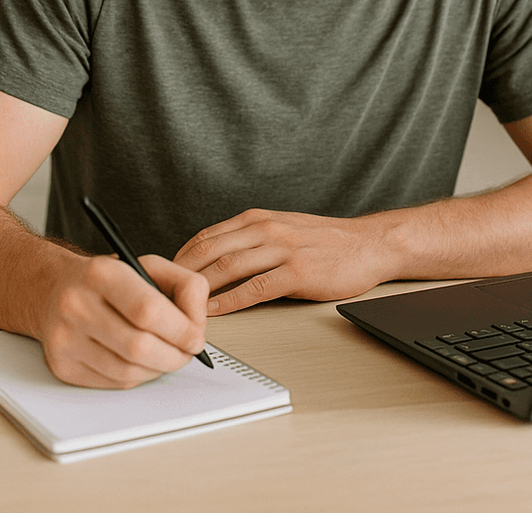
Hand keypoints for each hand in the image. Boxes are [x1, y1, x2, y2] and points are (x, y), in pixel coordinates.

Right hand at [36, 253, 208, 388]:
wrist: (50, 289)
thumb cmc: (105, 280)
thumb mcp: (146, 265)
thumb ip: (184, 285)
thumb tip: (198, 323)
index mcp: (101, 274)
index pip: (148, 310)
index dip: (181, 329)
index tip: (195, 337)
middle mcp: (76, 305)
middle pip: (140, 347)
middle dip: (174, 356)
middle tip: (186, 352)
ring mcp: (65, 339)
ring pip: (129, 372)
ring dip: (158, 368)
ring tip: (164, 354)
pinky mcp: (62, 366)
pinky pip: (115, 383)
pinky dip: (138, 376)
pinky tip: (139, 360)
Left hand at [173, 209, 396, 314]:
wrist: (368, 244)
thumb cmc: (326, 241)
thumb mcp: (283, 228)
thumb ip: (250, 239)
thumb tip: (214, 259)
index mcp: (258, 218)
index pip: (207, 236)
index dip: (180, 256)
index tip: (162, 275)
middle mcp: (266, 229)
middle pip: (210, 250)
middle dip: (180, 273)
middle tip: (162, 293)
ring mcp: (282, 249)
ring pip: (228, 267)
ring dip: (199, 289)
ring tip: (180, 306)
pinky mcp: (297, 273)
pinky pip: (255, 289)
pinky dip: (229, 301)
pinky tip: (214, 312)